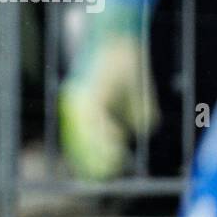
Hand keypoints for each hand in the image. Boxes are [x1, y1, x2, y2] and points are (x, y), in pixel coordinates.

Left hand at [59, 34, 158, 180]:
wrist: (120, 37)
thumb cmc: (125, 64)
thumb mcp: (134, 94)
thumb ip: (136, 111)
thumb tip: (140, 129)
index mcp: (85, 108)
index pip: (82, 139)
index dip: (91, 158)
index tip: (101, 175)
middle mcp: (77, 105)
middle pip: (79, 140)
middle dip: (92, 160)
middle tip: (102, 178)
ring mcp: (80, 99)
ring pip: (85, 133)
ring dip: (99, 151)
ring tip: (111, 167)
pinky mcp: (88, 92)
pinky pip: (93, 118)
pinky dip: (104, 132)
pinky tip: (117, 141)